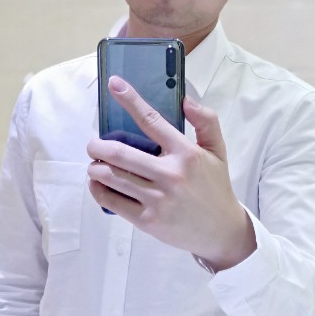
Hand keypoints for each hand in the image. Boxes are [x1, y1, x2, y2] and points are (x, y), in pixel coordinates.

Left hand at [87, 75, 255, 270]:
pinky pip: (112, 201)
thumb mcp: (218, 151)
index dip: (130, 100)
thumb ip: (206, 121)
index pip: (151, 120)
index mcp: (185, 153)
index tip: (114, 84)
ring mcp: (157, 199)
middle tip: (93, 144)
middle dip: (97, 145)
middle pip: (120, 153)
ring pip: (112, 177)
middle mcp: (169, 174)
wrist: (221, 231)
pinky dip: (98, 189)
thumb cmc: (215, 186)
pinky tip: (97, 183)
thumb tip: (186, 99)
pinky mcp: (147, 220)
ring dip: (95, 167)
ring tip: (95, 163)